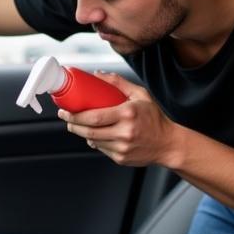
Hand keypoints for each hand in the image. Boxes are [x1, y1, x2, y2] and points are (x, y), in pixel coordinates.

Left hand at [58, 71, 178, 166]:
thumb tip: (97, 75)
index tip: (65, 111)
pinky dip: (94, 141)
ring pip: (93, 141)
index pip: (94, 117)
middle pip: (89, 131)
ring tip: (78, 125)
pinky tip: (95, 135)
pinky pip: (101, 149)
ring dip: (82, 133)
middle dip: (73, 125)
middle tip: (67, 118)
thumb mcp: (141, 95)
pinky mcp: (121, 158)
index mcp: (128, 114)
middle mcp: (125, 132)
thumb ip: (119, 83)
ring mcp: (122, 148)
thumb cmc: (155, 118)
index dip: (75, 116)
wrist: (168, 144)